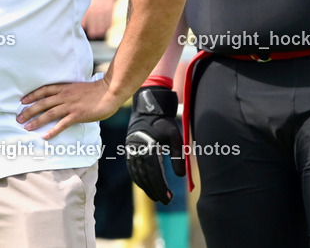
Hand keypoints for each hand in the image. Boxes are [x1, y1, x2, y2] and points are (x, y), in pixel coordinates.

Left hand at [18, 78, 119, 138]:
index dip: (32, 96)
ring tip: (27, 127)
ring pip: (49, 113)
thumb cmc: (96, 90)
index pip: (44, 91)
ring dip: (36, 121)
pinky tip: (45, 136)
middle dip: (29, 111)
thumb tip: (61, 99)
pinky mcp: (77, 115)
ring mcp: (70, 106)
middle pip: (42, 103)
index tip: (22, 101)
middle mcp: (64, 96)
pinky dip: (53, 130)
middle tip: (18, 118)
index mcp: (64, 88)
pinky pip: (62, 124)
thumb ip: (68, 92)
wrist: (108, 91)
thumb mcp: (78, 87)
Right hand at [125, 86, 184, 203]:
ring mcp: (131, 150)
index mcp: (148, 147)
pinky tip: (145, 185)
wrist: (148, 108)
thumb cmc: (164, 122)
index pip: (154, 173)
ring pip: (137, 174)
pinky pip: (132, 169)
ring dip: (146, 187)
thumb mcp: (175, 137)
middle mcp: (136, 150)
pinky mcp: (129, 149)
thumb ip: (178, 156)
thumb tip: (180, 176)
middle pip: (145, 177)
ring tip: (156, 197)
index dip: (161, 188)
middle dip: (155, 190)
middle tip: (165, 201)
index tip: (168, 198)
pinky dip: (138, 179)